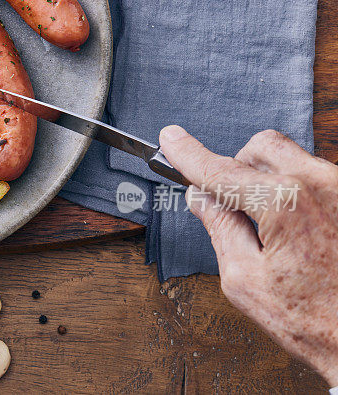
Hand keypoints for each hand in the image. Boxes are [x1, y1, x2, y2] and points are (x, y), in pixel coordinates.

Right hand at [160, 126, 337, 385]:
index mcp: (286, 203)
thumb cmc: (318, 321)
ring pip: (293, 161)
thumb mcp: (245, 281)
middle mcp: (322, 184)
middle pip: (262, 148)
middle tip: (232, 206)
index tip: (171, 139)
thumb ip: (221, 229)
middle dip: (238, 168)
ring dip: (273, 185)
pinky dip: (299, 197)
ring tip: (278, 236)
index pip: (222, 171)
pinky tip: (302, 236)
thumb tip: (204, 200)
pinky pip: (318, 180)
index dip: (189, 156)